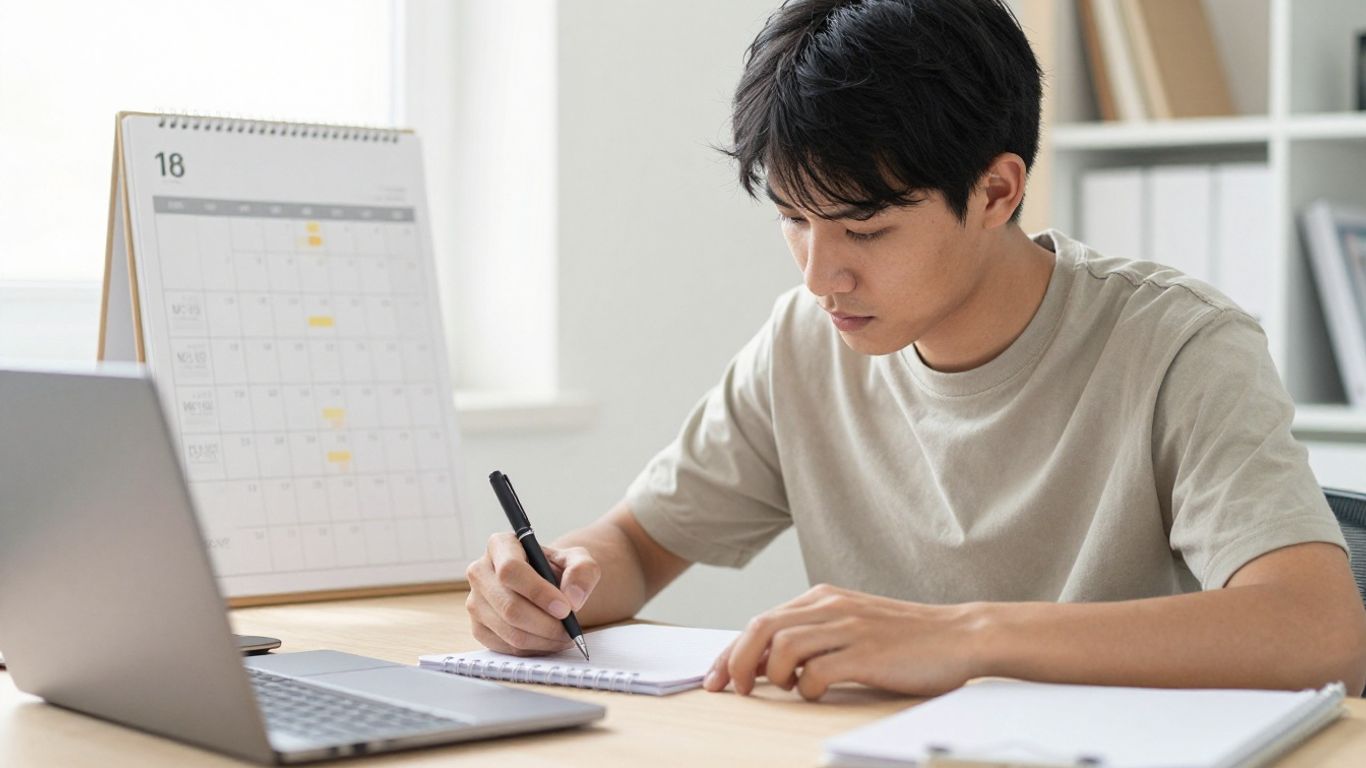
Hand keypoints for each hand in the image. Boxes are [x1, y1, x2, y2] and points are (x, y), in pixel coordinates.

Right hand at [464, 533, 600, 655]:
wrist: (548, 587)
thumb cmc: (559, 569)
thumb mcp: (578, 560)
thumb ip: (582, 571)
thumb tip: (573, 598)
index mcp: (500, 545)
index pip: (510, 570)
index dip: (538, 592)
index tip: (565, 608)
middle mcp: (480, 572)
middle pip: (509, 606)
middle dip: (546, 624)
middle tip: (570, 628)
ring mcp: (475, 602)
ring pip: (509, 631)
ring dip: (544, 639)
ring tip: (565, 635)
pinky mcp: (478, 628)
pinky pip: (507, 647)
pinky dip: (534, 649)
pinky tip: (550, 640)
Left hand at [703, 584, 986, 700]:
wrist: (960, 635)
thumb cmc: (905, 637)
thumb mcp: (851, 623)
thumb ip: (814, 633)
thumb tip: (767, 661)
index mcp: (822, 598)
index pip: (760, 621)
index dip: (730, 652)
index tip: (714, 679)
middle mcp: (830, 607)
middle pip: (761, 628)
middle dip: (736, 662)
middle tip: (732, 690)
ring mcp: (849, 628)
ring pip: (783, 646)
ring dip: (773, 674)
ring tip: (784, 688)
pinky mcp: (868, 653)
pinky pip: (818, 671)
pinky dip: (807, 687)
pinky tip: (816, 693)